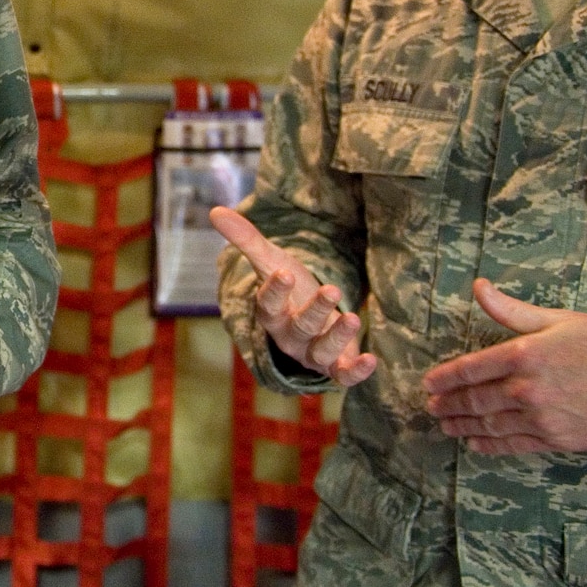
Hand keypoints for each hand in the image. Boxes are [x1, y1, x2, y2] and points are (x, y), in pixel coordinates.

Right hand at [212, 207, 377, 386]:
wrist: (314, 319)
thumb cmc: (292, 288)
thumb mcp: (273, 262)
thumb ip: (247, 240)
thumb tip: (214, 211)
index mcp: (272, 314)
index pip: (268, 305)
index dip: (275, 291)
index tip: (284, 272)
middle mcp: (291, 337)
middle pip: (300, 327)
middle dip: (315, 310)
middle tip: (331, 289)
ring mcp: (314, 353)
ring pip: (322, 351)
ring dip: (337, 337)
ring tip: (354, 318)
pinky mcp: (337, 365)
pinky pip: (344, 375)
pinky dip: (357, 372)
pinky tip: (371, 359)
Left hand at [422, 278, 586, 453]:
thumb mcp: (559, 319)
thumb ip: (512, 310)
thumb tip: (478, 287)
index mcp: (524, 354)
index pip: (471, 369)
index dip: (445, 378)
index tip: (428, 382)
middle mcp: (526, 389)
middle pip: (475, 400)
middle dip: (448, 404)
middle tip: (431, 406)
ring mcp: (541, 418)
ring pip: (490, 425)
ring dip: (462, 426)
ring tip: (445, 425)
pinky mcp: (557, 440)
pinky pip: (514, 446)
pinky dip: (490, 445)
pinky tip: (475, 443)